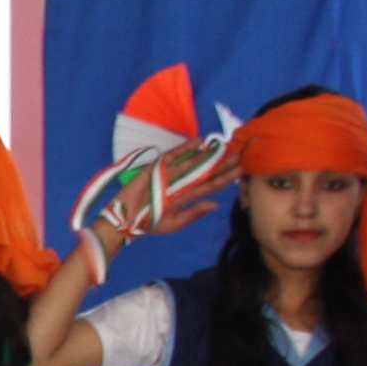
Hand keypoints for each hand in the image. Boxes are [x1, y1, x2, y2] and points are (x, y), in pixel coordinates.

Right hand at [107, 141, 238, 240]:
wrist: (124, 221)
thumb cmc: (148, 223)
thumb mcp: (174, 224)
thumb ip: (194, 213)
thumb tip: (216, 204)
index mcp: (186, 197)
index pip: (210, 185)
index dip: (226, 178)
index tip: (242, 170)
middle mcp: (181, 183)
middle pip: (205, 172)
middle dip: (222, 164)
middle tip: (240, 154)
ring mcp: (170, 175)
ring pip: (193, 163)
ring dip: (208, 155)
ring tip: (225, 147)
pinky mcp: (157, 169)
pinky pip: (172, 157)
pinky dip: (184, 149)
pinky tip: (199, 142)